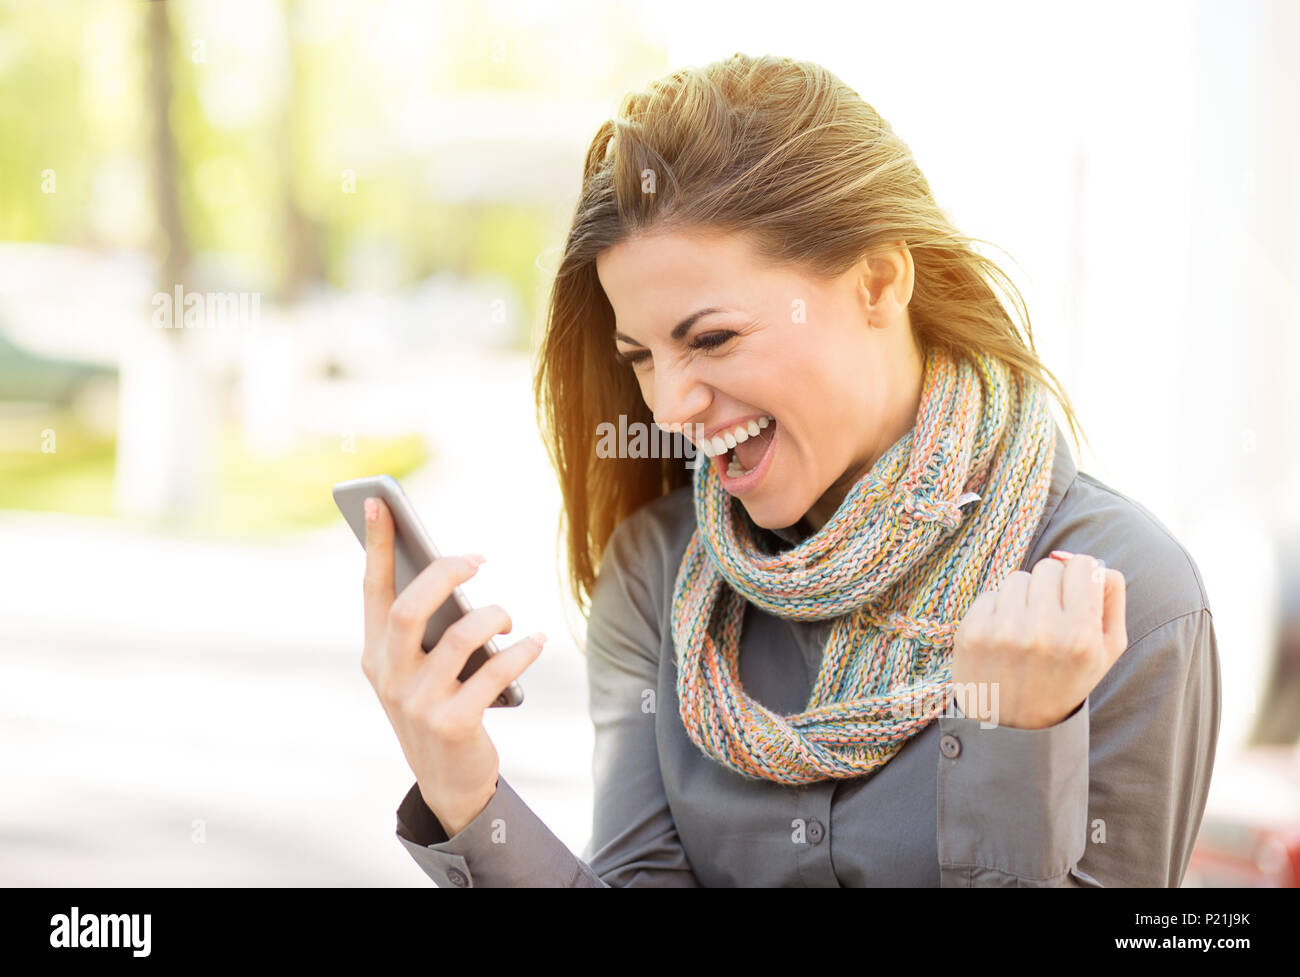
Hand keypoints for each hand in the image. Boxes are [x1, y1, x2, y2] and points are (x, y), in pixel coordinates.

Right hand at [359, 496, 546, 835]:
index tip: (378, 501)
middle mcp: (389, 676)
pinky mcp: (453, 724)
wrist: (448, 781)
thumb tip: (454, 570)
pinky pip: (494, 674)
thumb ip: (425, 627)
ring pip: (459, 639)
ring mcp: (418, 703)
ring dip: (493, 617)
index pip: (373, 590)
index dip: (377, 545)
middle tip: (477, 559)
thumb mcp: (419, 668)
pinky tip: (537, 641)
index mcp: (375, 654)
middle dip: (445, 575)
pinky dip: (521, 652)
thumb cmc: (438, 705)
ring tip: (509, 617)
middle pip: (410, 610)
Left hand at [950, 551, 1127, 729]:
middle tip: (1050, 618)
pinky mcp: (972, 631)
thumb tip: (1091, 561)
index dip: (1080, 575)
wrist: (1011, 727)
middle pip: (1049, 567)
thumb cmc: (1064, 681)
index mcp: (1082, 638)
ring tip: (1026, 630)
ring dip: (1024, 597)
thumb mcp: (1106, 652)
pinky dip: (998, 609)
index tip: (1075, 591)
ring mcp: (1003, 631)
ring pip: (1018, 577)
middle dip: (1051, 587)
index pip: (1084, 566)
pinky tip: (1003, 638)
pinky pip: (991, 593)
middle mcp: (1042, 632)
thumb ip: (1111, 599)